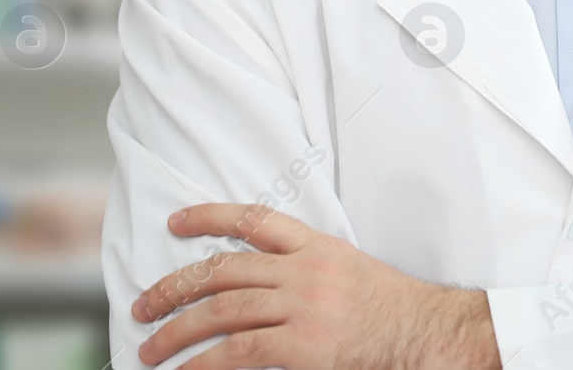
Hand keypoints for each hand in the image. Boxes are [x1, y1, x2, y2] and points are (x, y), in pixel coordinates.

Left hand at [131, 203, 500, 369]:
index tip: (177, 222)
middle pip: (224, 269)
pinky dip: (203, 363)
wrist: (429, 333)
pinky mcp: (304, 346)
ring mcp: (304, 307)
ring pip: (223, 310)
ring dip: (177, 329)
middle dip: (176, 286)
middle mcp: (306, 271)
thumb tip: (256, 289)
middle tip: (143, 304)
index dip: (210, 217)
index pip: (255, 220)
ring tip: (150, 347)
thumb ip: (306, 273)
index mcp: (319, 247)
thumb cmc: (395, 310)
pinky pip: (239, 352)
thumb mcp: (352, 272)